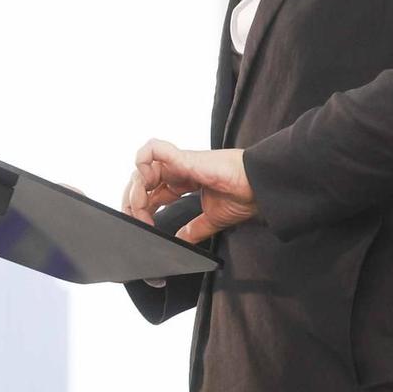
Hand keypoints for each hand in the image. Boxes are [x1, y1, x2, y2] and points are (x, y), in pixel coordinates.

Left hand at [123, 140, 258, 242]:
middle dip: (133, 201)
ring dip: (137, 188)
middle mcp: (179, 170)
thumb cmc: (244, 195)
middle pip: (142, 180)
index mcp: (184, 181)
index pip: (151, 192)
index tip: (146, 227)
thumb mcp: (212, 220)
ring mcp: (180, 162)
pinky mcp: (184, 158)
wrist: (259, 188)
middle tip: (138, 220)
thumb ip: (194, 230)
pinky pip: (154, 149)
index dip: (142, 209)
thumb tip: (181, 242)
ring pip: (143, 167)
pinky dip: (143, 161)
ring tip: (142, 207)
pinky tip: (146, 181)